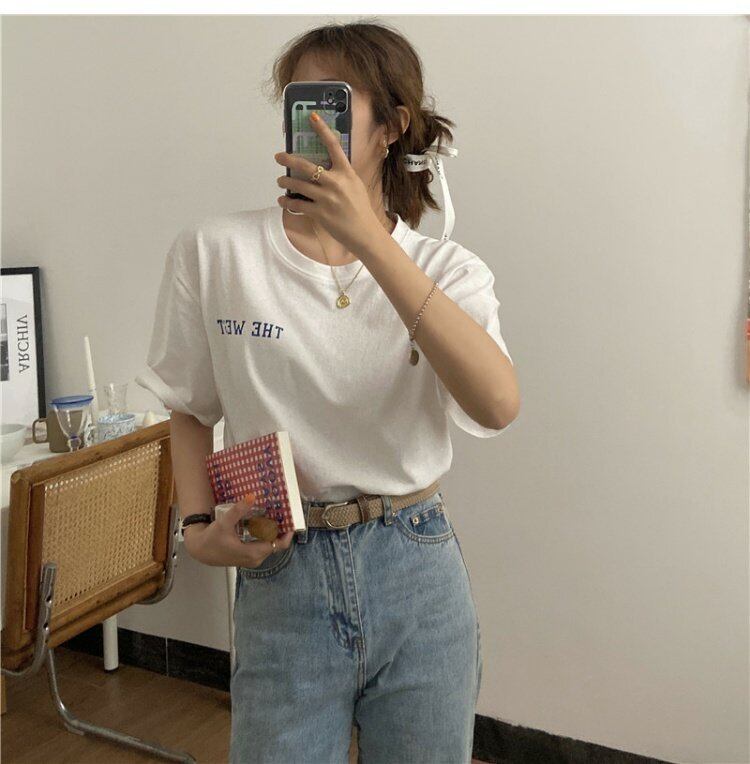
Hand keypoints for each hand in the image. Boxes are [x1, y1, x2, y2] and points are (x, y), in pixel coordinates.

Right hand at [183, 492, 294, 567]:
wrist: (200, 550)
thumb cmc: (212, 539)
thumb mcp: (224, 523)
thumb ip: (238, 510)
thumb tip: (252, 496)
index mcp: (253, 553)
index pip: (278, 545)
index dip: (287, 534)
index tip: (292, 521)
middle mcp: (255, 559)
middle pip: (276, 544)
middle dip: (280, 530)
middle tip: (283, 513)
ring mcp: (252, 559)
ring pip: (269, 545)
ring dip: (273, 533)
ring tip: (275, 516)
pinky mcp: (248, 557)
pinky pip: (263, 546)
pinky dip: (266, 536)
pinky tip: (263, 524)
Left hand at [274, 111, 385, 255]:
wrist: (365, 233)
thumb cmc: (360, 209)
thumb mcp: (355, 185)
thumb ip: (341, 175)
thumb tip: (325, 166)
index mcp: (346, 172)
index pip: (333, 145)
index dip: (322, 129)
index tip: (311, 117)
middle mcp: (336, 182)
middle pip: (306, 166)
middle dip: (289, 159)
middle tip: (279, 156)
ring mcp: (327, 198)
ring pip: (298, 185)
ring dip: (285, 182)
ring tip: (281, 181)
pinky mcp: (320, 213)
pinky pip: (298, 204)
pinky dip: (287, 202)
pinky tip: (283, 200)